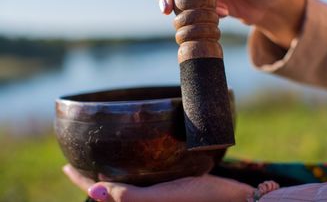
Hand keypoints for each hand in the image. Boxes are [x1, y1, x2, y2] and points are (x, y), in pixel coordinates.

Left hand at [63, 164, 253, 201]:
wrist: (233, 199)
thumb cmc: (201, 200)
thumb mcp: (162, 198)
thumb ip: (129, 198)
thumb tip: (92, 194)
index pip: (100, 195)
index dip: (80, 180)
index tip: (66, 165)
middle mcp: (145, 201)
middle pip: (110, 190)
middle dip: (93, 176)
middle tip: (80, 159)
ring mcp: (157, 195)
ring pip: (125, 184)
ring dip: (112, 171)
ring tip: (102, 157)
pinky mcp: (168, 188)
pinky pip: (141, 180)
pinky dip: (131, 170)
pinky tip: (135, 159)